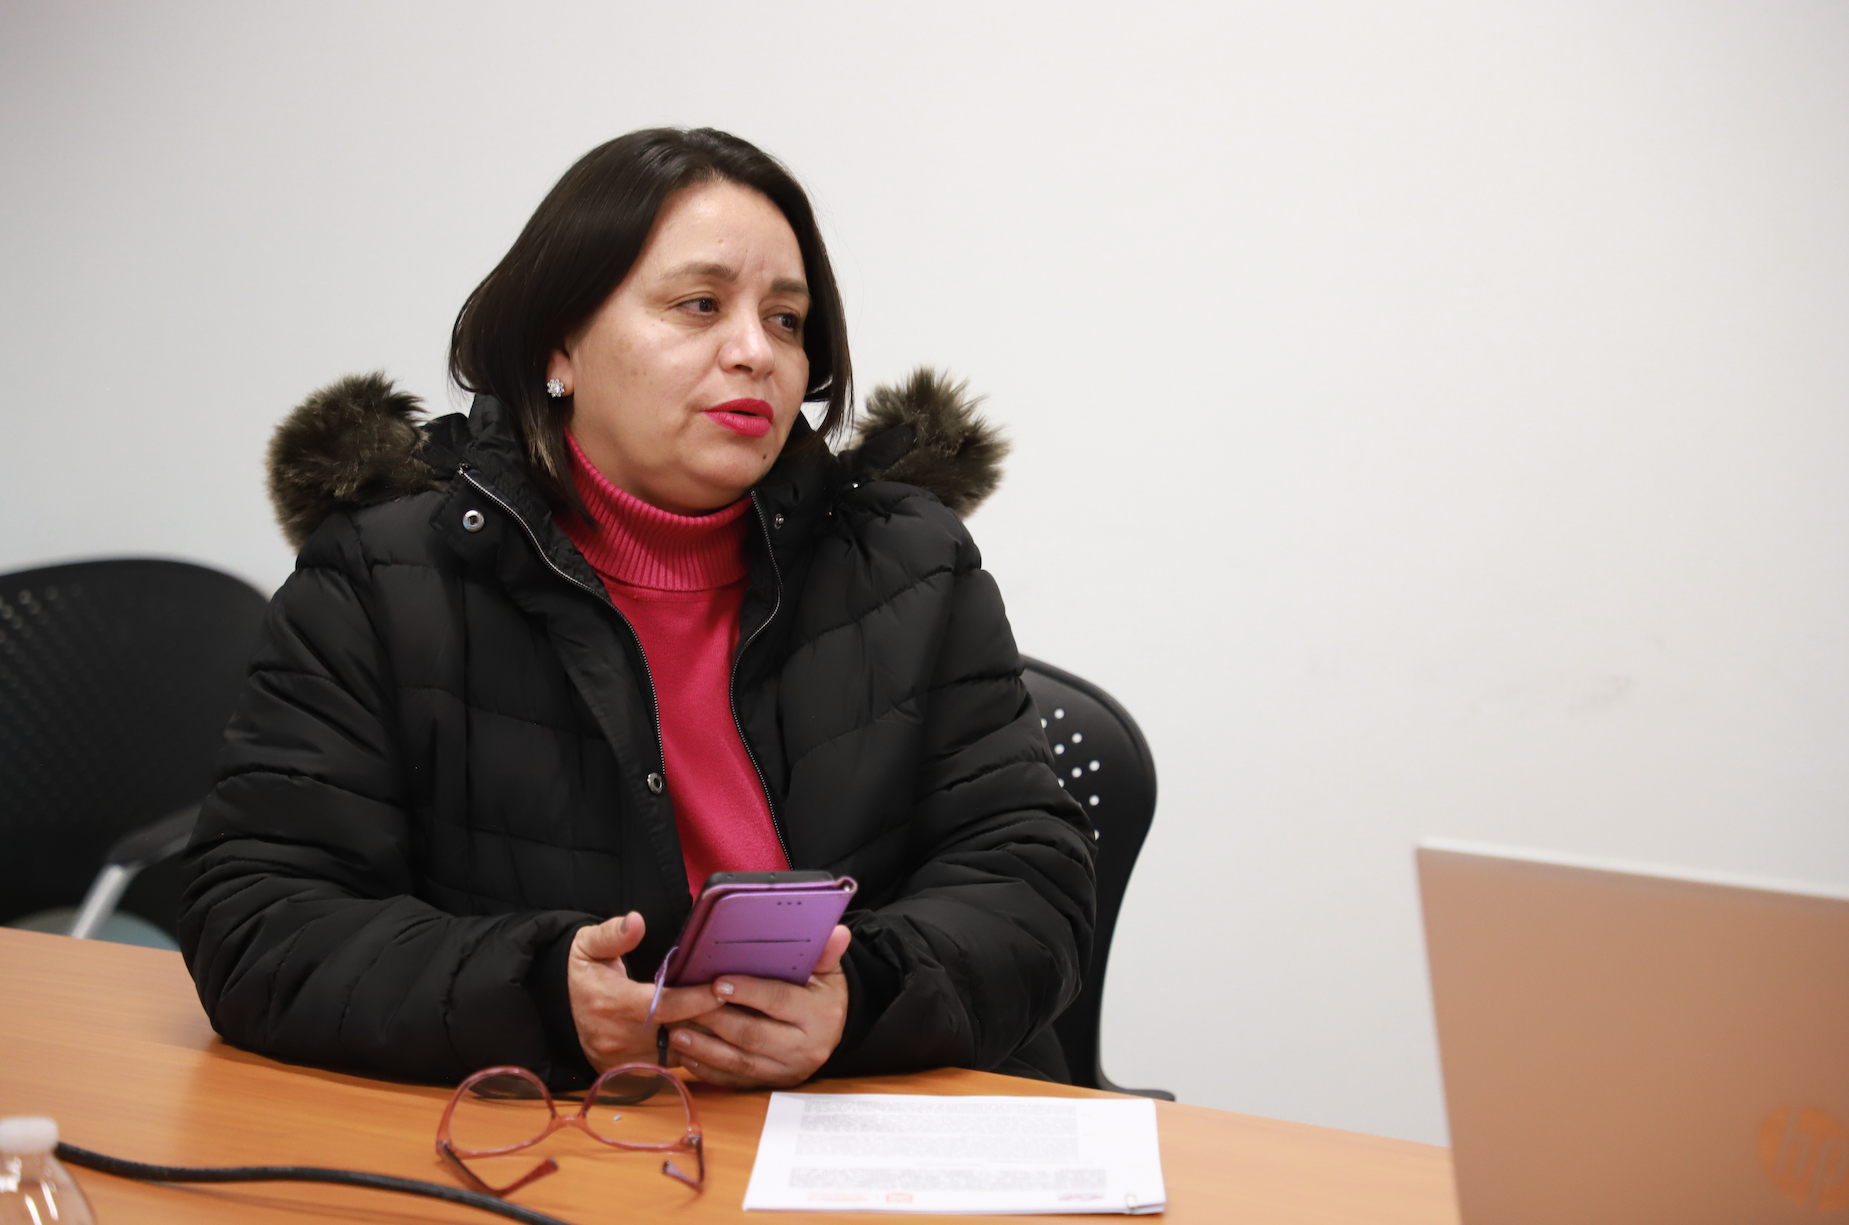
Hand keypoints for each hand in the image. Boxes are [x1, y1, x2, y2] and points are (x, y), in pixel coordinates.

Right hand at [567, 912, 721, 1071]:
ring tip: (733, 1024)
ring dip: (704, 1041)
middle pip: (677, 1033)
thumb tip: (636, 921)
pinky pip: (669, 1068)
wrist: (556, 1009)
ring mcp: (623, 1060)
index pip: (664, 1006)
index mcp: (612, 1003)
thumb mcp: (588, 945)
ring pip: (677, 1055)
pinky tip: (712, 1041)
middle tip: (742, 1008)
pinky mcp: (628, 1072)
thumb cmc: (582, 973)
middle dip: (710, 1022)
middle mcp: (618, 1037)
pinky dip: (690, 1054)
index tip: (722, 988)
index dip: (696, 999)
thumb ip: (612, 934)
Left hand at [669, 924, 851, 1088]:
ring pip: (741, 1062)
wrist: (835, 1029)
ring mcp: (787, 1069)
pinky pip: (737, 1080)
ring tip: (676, 1032)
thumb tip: (836, 932)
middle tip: (684, 1006)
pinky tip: (687, 1056)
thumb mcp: (828, 969)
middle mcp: (805, 1047)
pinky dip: (709, 1069)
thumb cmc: (822, 992)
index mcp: (819, 1014)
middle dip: (716, 1021)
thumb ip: (825, 952)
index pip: (779, 1000)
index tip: (717, 982)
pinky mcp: (772, 1082)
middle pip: (754, 1035)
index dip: (748, 992)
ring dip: (705, 1048)